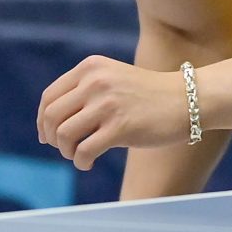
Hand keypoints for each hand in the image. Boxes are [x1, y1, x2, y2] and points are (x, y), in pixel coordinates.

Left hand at [38, 55, 190, 171]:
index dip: (43, 121)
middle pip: (52, 117)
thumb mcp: (113, 79)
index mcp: (90, 68)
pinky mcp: (120, 127)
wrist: (188, 99)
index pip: (50, 97)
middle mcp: (95, 82)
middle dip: (52, 139)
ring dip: (66, 152)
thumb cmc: (149, 96)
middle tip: (65, 149)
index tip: (48, 137)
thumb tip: (50, 124)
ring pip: (64, 135)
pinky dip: (80, 162)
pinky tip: (89, 163)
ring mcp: (107, 104)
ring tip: (80, 155)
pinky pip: (83, 151)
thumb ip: (84, 92)